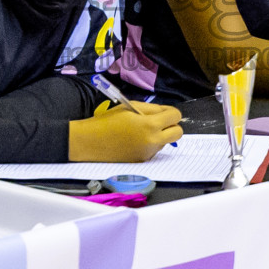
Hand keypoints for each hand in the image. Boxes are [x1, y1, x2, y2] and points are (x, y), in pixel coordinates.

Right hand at [69, 103, 183, 161]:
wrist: (90, 142)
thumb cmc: (107, 122)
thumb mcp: (130, 108)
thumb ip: (151, 109)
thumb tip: (164, 112)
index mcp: (149, 125)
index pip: (175, 116)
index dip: (170, 112)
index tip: (163, 112)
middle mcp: (152, 141)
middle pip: (178, 133)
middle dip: (172, 125)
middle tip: (160, 122)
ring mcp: (148, 153)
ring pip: (165, 141)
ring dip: (159, 135)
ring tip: (139, 131)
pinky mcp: (142, 161)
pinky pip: (154, 149)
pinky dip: (149, 144)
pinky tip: (134, 140)